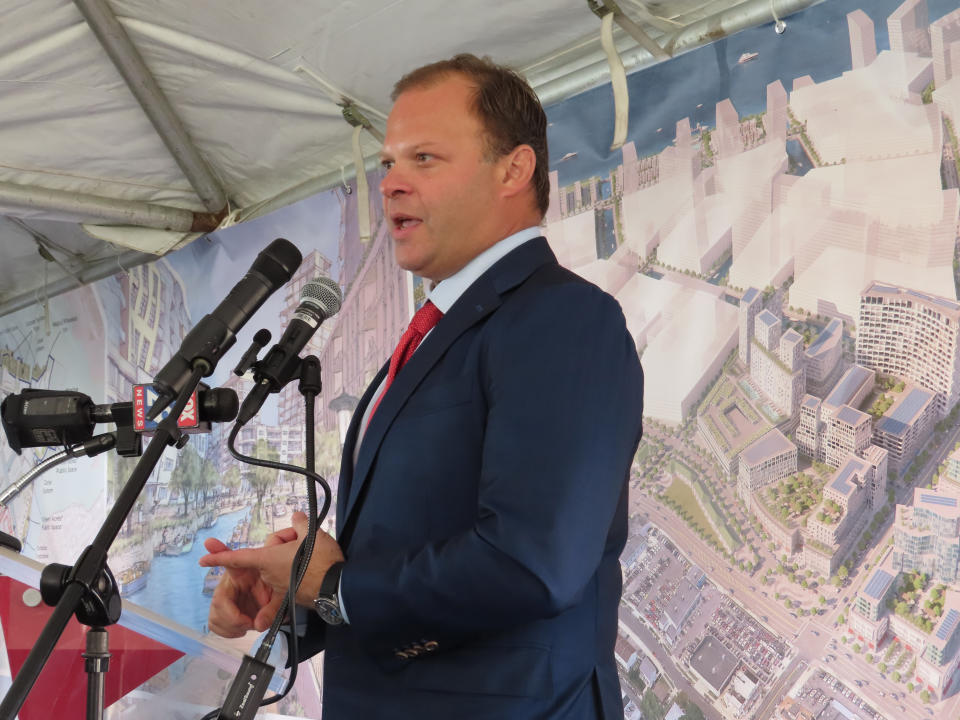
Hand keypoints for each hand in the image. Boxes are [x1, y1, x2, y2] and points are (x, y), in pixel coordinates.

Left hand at [200, 512, 344, 620]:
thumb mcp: (311, 534)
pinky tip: (313, 567)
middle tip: (304, 541)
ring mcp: (280, 587)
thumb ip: (300, 523)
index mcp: (268, 560)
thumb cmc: (320, 560)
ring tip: (313, 555)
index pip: (239, 558)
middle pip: (270, 556)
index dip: (220, 557)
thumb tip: (296, 516)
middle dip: (284, 546)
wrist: (336, 587)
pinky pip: (289, 579)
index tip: (203, 560)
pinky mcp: (291, 596)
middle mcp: (270, 575)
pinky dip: (297, 571)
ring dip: (292, 558)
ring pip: (280, 566)